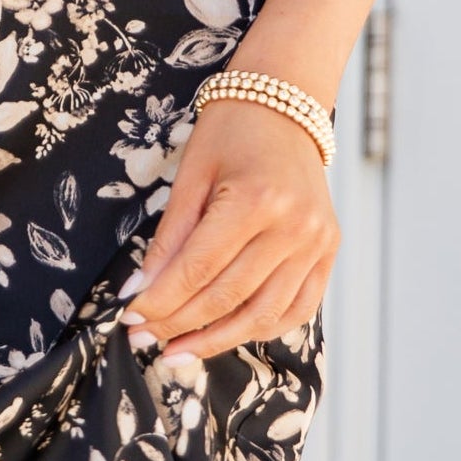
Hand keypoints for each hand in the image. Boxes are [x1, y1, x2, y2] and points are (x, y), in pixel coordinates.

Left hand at [122, 96, 338, 364]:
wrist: (286, 108)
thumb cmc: (231, 134)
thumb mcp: (191, 177)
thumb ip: (169, 239)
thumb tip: (140, 292)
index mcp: (255, 200)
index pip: (197, 270)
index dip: (160, 301)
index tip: (131, 317)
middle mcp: (293, 226)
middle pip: (226, 297)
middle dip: (178, 324)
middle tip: (144, 337)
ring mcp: (316, 242)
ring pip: (262, 314)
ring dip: (216, 340)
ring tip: (178, 351)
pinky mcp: (328, 251)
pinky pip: (296, 308)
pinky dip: (261, 328)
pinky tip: (226, 336)